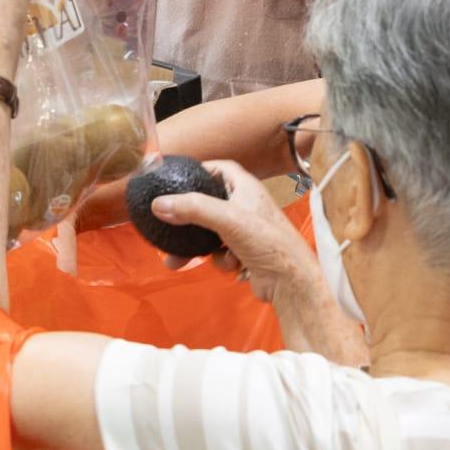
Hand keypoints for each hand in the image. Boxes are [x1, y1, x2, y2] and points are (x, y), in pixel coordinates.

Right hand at [150, 161, 324, 307]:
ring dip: (199, 246)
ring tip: (177, 261)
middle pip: (208, 203)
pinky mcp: (244, 251)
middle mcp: (246, 205)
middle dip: (188, 218)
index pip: (219, 168)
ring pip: (210, 232)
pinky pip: (220, 251)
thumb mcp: (227, 219)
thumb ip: (193, 208)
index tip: (177, 180)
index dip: (199, 170)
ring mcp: (245, 229)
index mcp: (246, 187)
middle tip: (167, 226)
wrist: (290, 281)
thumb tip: (159, 204)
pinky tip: (232, 266)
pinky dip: (220, 260)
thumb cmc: (268, 242)